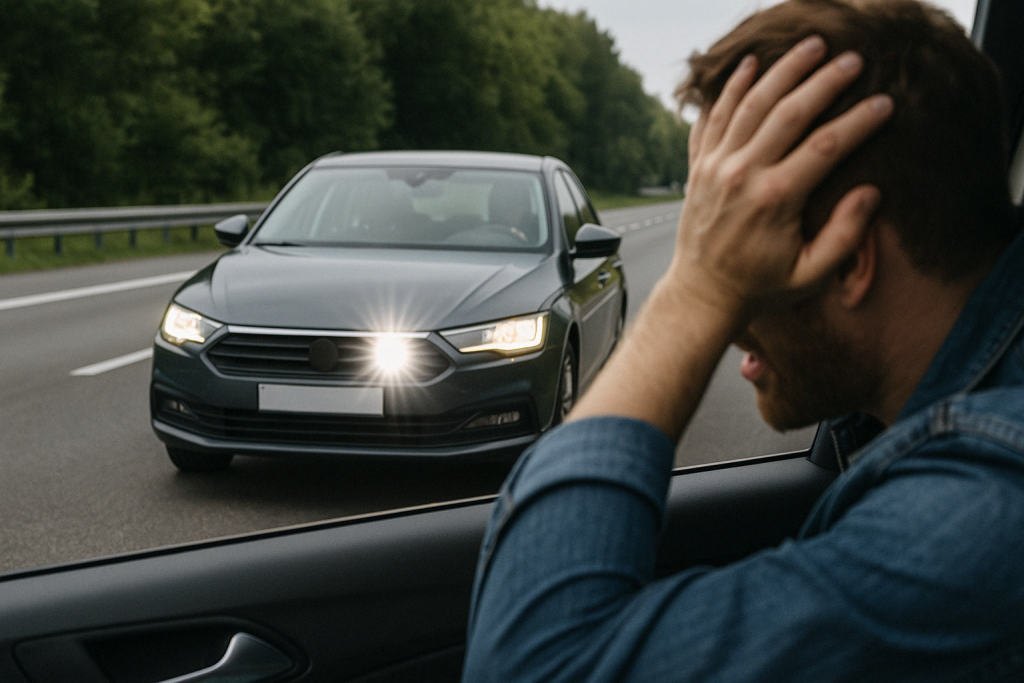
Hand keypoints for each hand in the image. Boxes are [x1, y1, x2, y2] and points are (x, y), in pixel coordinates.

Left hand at [673, 35, 892, 322]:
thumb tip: (871, 193)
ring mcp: (716, 167)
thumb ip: (843, 236)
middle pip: (788, 112)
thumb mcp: (810, 275)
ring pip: (750, 104)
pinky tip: (751, 64)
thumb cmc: (761, 285)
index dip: (859, 121)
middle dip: (824, 81)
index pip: (826, 146)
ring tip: (811, 47)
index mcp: (775, 200)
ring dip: (782, 71)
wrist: (703, 292)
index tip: (885, 103)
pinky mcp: (699, 166)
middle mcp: (742, 175)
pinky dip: (730, 88)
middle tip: (853, 59)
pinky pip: (713, 117)